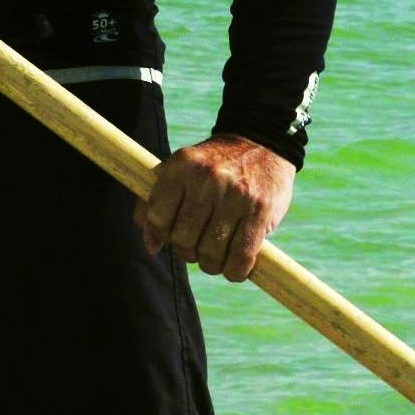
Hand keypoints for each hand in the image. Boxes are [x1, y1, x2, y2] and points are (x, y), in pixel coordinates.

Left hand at [139, 135, 292, 278]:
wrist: (262, 144)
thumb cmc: (213, 167)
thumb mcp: (178, 172)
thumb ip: (153, 205)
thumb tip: (151, 247)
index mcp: (181, 165)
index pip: (157, 218)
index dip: (164, 234)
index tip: (176, 231)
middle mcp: (207, 178)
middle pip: (184, 240)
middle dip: (189, 251)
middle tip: (200, 244)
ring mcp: (235, 194)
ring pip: (211, 254)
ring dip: (212, 264)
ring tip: (217, 253)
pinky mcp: (260, 209)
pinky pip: (240, 257)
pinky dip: (235, 271)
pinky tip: (235, 266)